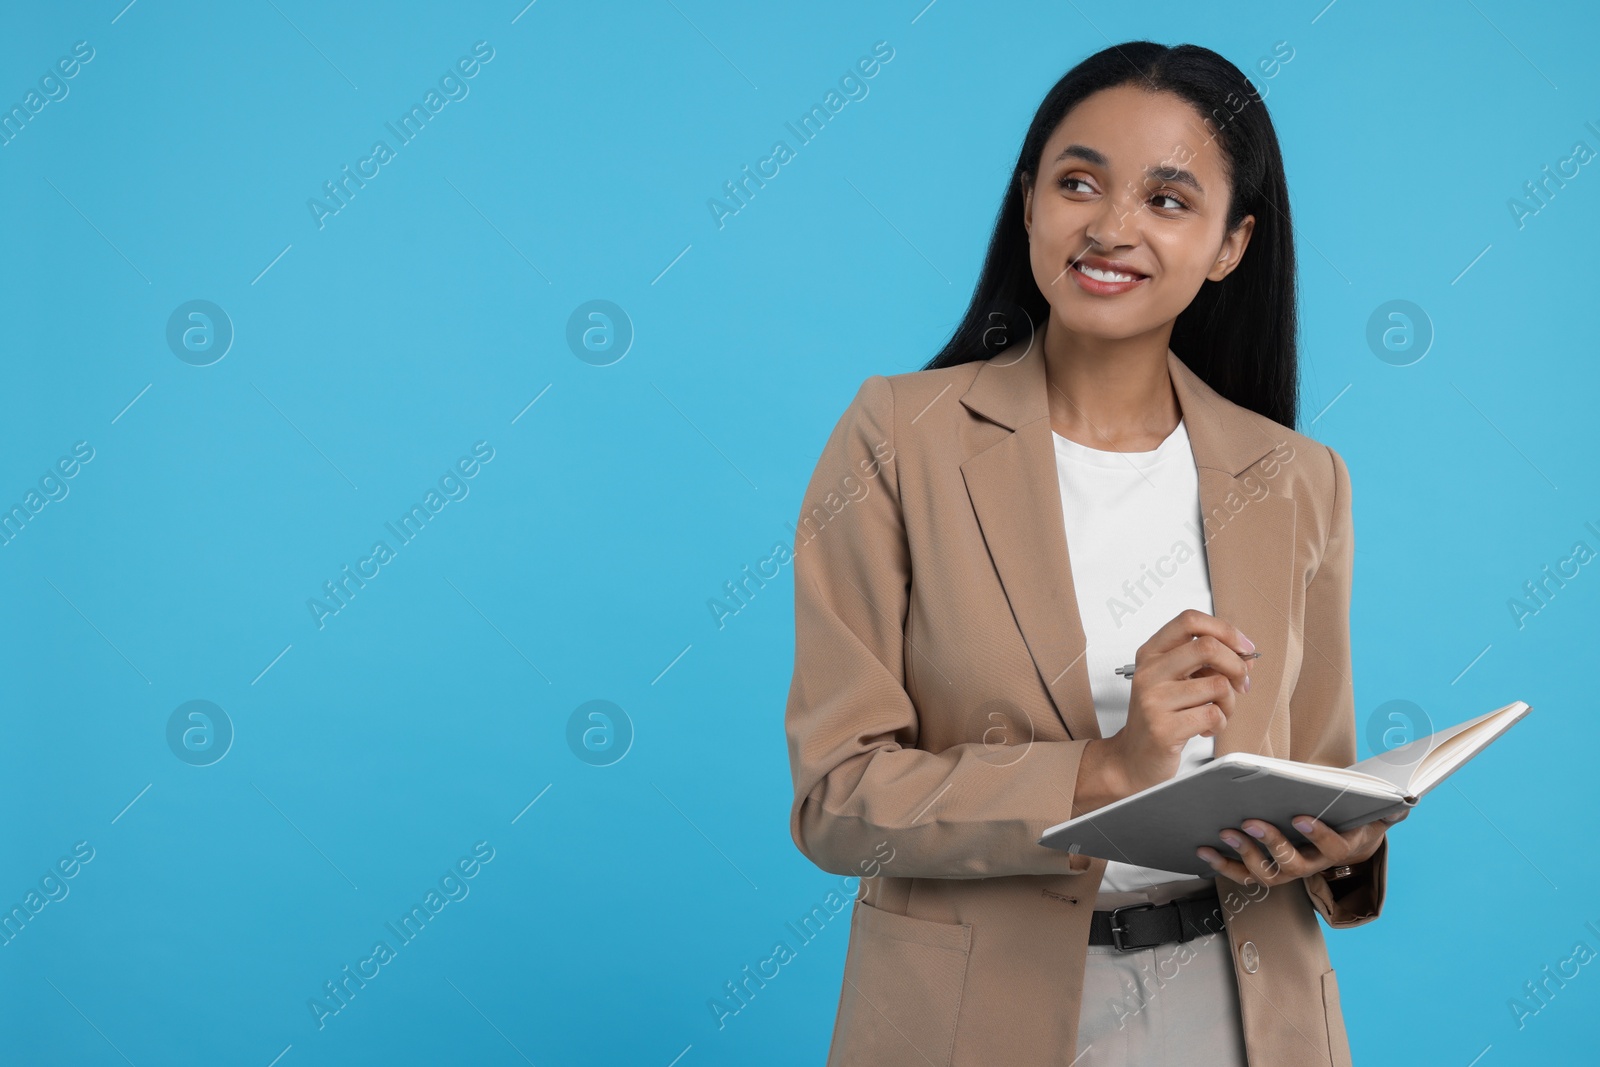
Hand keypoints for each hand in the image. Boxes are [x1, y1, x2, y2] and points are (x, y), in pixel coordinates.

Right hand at [1102, 609, 1254, 794]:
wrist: (1133, 759)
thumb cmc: (1159, 718)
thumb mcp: (1178, 682)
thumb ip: (1208, 665)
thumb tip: (1246, 657)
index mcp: (1151, 653)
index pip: (1190, 620)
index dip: (1225, 630)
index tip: (1243, 647)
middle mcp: (1149, 672)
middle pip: (1208, 646)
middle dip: (1237, 666)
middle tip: (1241, 683)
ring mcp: (1153, 700)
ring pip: (1218, 685)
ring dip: (1230, 703)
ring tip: (1217, 712)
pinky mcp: (1164, 728)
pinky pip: (1213, 714)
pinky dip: (1220, 724)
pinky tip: (1206, 728)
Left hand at [1196, 810, 1408, 886]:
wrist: (1346, 840)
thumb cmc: (1351, 817)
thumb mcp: (1369, 810)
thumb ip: (1382, 805)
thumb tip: (1403, 801)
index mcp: (1340, 850)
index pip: (1333, 847)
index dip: (1319, 834)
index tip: (1302, 816)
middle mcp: (1313, 866)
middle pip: (1293, 864)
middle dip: (1271, 843)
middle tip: (1250, 822)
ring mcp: (1289, 872)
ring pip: (1267, 874)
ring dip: (1244, 855)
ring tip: (1225, 832)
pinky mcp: (1268, 872)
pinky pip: (1244, 874)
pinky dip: (1223, 864)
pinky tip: (1204, 850)